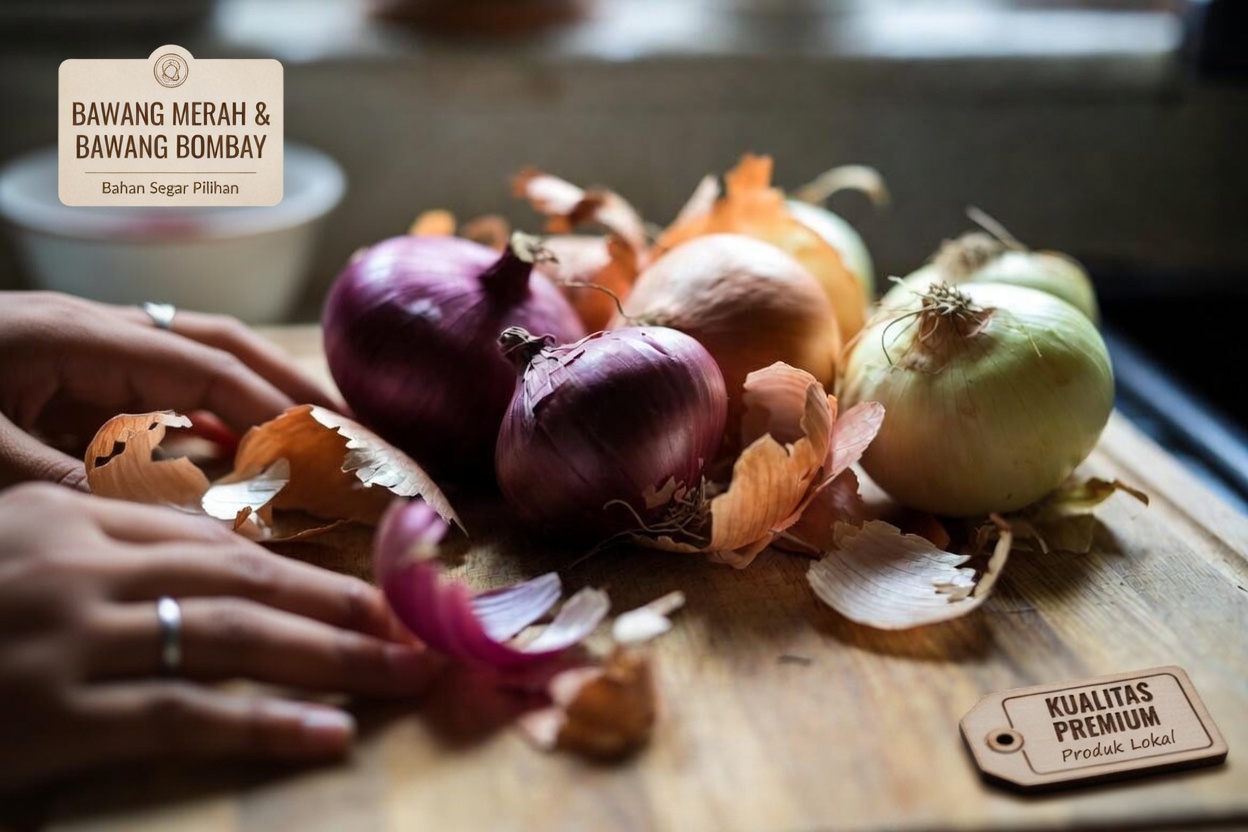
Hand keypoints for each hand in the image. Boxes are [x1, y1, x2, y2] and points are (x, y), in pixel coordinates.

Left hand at [0, 291, 337, 489]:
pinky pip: (156, 391)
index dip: (271, 410)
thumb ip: (74, 487)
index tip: (324, 455)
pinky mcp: (63, 375)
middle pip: (219, 345)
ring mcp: (80, 349)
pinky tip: (230, 451)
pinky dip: (204, 418)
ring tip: (307, 439)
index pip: (206, 368)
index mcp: (74, 336)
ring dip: (253, 396)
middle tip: (349, 430)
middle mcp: (91, 331)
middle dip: (290, 385)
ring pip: (194, 363)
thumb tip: (177, 524)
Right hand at [0, 483, 438, 793]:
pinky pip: (186, 715)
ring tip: (402, 671)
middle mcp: (77, 567)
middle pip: (243, 579)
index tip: (370, 578)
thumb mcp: (15, 554)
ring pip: (232, 637)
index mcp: (67, 520)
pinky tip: (329, 734)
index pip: (214, 535)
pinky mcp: (56, 720)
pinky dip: (266, 723)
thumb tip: (214, 566)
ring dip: (330, 656)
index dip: (302, 558)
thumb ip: (101, 549)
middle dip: (341, 602)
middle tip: (417, 622)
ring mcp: (68, 642)